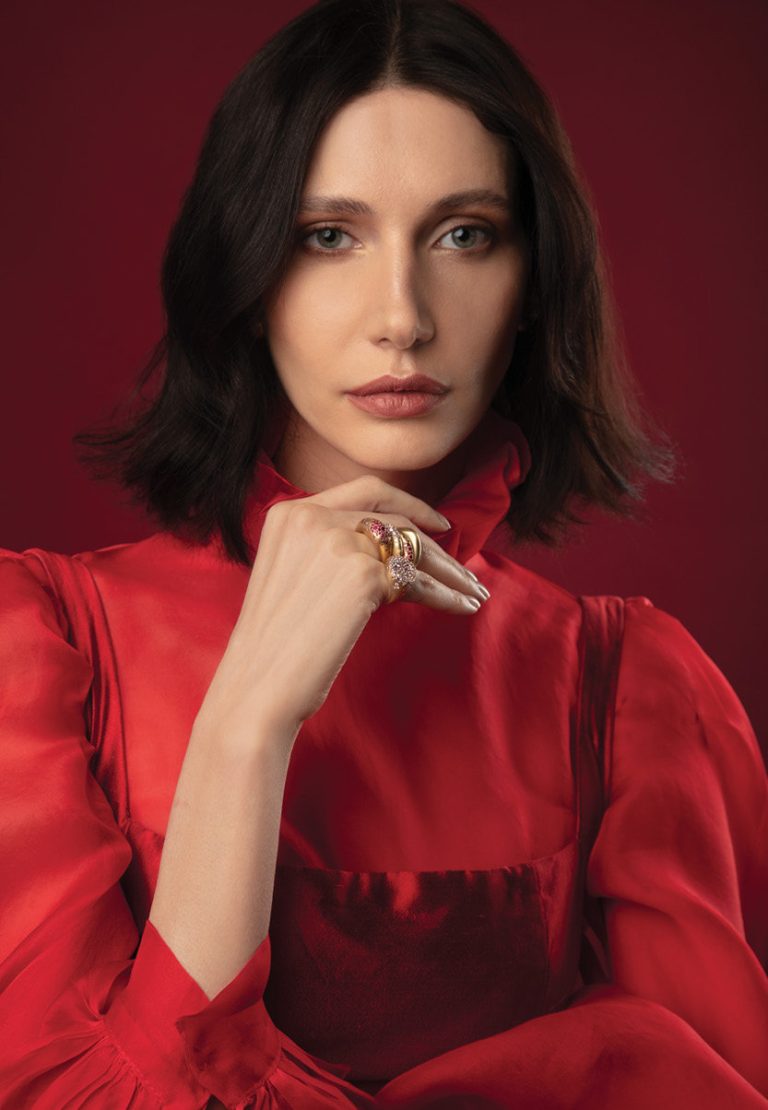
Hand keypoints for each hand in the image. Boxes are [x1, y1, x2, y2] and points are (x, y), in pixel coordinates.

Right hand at [196, 475, 489, 742]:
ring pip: (413, 549)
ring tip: (473, 592)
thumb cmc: (274, 645)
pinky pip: (419, 583)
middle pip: (395, 521)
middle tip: (465, 571)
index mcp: (290, 512)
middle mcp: (314, 517)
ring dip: (450, 572)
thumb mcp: (292, 576)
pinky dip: (446, 597)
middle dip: (437, 547)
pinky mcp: (363, 576)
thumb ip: (328, 550)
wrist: (258, 685)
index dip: (409, 503)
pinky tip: (462, 607)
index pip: (364, 492)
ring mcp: (339, 542)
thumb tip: (394, 555)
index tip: (438, 524)